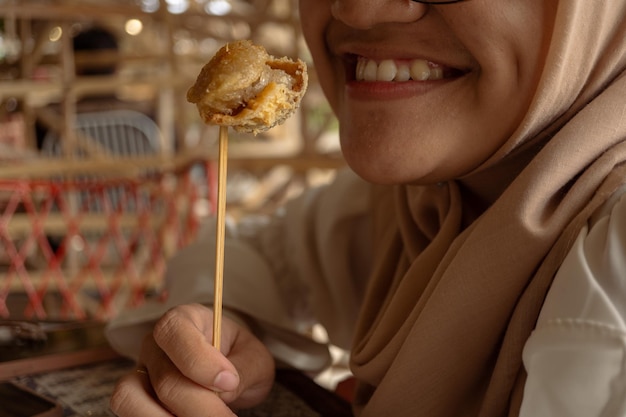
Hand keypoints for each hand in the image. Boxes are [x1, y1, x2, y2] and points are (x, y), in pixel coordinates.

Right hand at [110, 303, 274, 415]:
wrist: (230, 373)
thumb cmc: (241, 359)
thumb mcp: (254, 358)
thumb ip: (242, 370)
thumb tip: (222, 391)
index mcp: (185, 318)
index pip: (174, 332)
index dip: (199, 361)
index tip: (229, 382)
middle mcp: (155, 345)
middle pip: (164, 379)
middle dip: (200, 406)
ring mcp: (140, 373)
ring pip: (130, 399)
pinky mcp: (135, 399)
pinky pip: (132, 415)